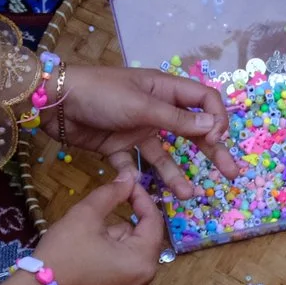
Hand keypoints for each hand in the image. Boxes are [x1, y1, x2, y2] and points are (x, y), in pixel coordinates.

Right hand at [33, 176, 163, 284]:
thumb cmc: (63, 254)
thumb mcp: (86, 215)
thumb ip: (112, 193)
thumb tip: (130, 177)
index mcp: (143, 262)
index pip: (154, 221)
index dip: (141, 198)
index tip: (127, 183)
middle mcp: (146, 282)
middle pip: (143, 238)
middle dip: (122, 223)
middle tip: (95, 218)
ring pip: (132, 252)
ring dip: (115, 239)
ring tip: (85, 241)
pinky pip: (125, 268)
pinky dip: (112, 256)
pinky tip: (87, 256)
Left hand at [59, 64, 240, 196]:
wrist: (55, 102)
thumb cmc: (102, 94)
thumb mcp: (142, 105)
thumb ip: (177, 119)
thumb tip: (215, 125)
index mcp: (164, 89)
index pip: (203, 100)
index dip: (215, 118)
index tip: (217, 139)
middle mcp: (155, 109)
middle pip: (190, 131)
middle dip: (210, 151)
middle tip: (230, 174)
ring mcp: (136, 129)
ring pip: (163, 154)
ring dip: (176, 173)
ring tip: (187, 195)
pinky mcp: (116, 146)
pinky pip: (132, 165)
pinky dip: (136, 177)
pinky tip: (137, 188)